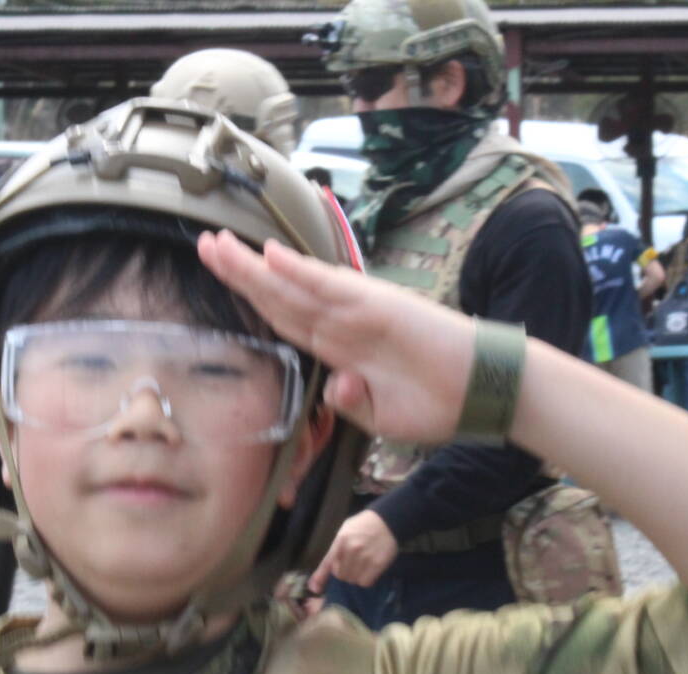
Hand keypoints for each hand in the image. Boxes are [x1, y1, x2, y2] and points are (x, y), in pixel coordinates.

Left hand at [197, 231, 474, 441]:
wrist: (484, 392)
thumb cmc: (436, 403)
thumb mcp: (378, 416)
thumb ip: (349, 403)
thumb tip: (333, 386)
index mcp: (338, 347)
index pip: (283, 319)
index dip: (250, 300)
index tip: (219, 283)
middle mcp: (342, 322)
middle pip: (278, 295)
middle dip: (238, 272)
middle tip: (203, 244)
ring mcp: (358, 311)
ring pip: (294, 285)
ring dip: (255, 265)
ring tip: (217, 244)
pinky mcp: (378, 306)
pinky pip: (330, 286)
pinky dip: (300, 271)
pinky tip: (270, 255)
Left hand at [308, 510, 398, 592]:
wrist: (388, 521)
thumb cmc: (363, 526)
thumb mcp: (344, 531)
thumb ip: (334, 549)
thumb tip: (326, 568)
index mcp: (341, 540)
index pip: (327, 564)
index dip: (320, 578)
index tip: (315, 588)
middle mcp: (351, 550)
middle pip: (341, 575)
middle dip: (344, 573)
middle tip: (352, 565)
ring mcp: (365, 557)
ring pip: (353, 580)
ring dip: (356, 576)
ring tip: (362, 565)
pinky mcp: (377, 564)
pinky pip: (366, 582)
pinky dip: (366, 579)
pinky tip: (370, 570)